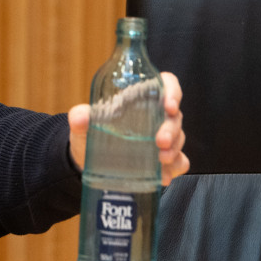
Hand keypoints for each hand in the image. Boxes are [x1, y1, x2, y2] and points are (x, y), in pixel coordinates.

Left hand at [67, 71, 188, 185]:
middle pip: (174, 116)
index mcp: (139, 101)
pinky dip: (175, 167)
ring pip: (179, 139)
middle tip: (161, 142)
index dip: (172, 91)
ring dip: (174, 149)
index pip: (165, 85)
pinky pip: (180, 162)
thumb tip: (80, 117)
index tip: (169, 105)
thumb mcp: (82, 126)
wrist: (87, 163)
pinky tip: (163, 175)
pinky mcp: (163, 160)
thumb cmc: (89, 136)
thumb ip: (80, 117)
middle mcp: (155, 118)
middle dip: (171, 129)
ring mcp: (162, 139)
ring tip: (161, 159)